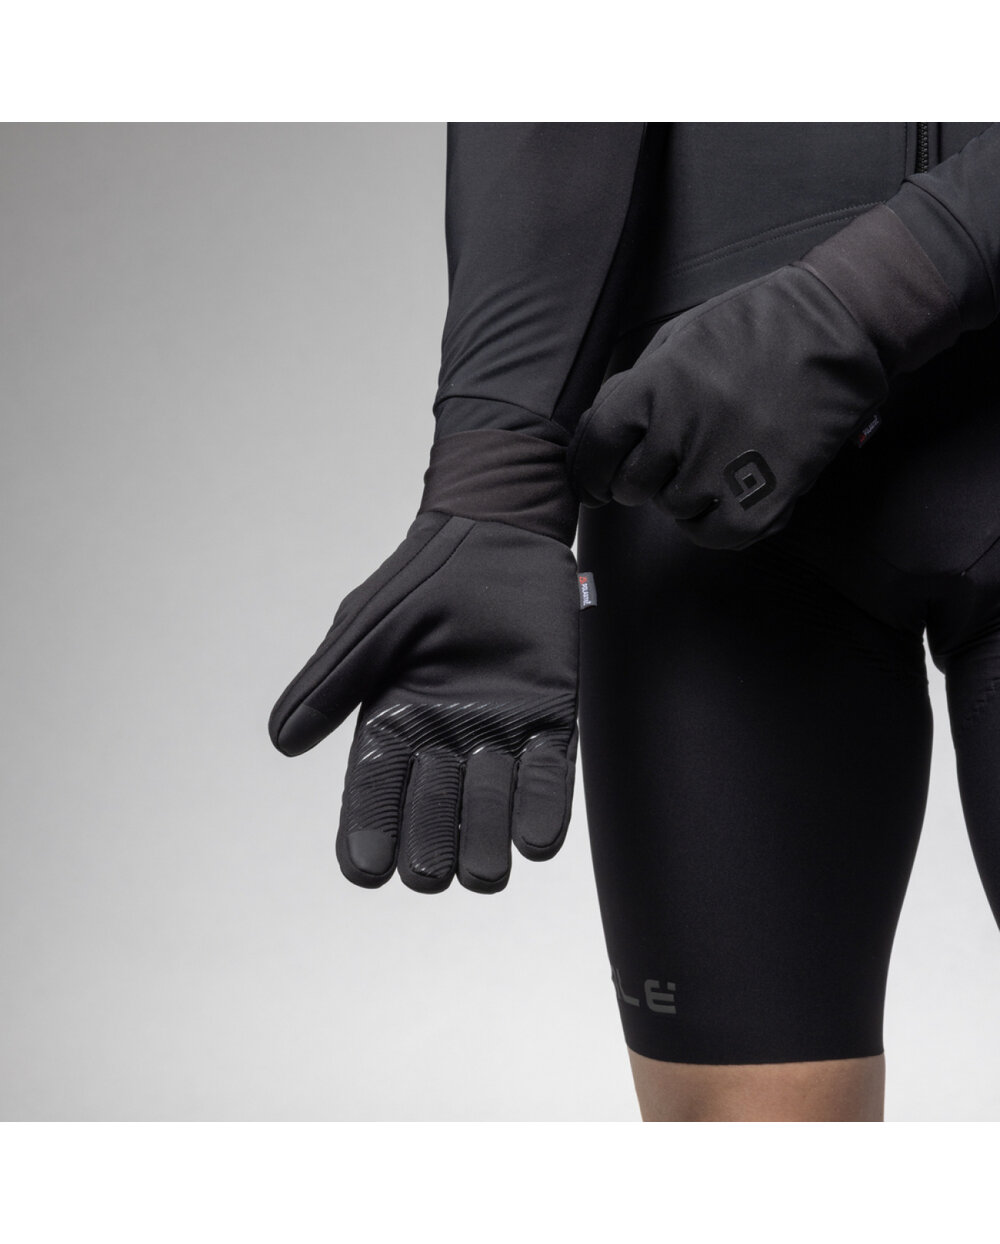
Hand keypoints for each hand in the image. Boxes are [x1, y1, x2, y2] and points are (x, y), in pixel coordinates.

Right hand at [269, 433, 581, 893]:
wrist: (499, 532)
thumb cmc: (425, 576)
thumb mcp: (369, 625)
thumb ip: (332, 681)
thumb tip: (284, 742)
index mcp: (391, 721)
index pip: (373, 789)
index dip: (368, 827)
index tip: (366, 869)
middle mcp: (444, 739)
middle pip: (433, 807)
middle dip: (431, 842)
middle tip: (430, 872)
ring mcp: (500, 733)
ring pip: (492, 801)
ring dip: (488, 836)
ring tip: (486, 872)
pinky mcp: (550, 719)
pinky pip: (548, 773)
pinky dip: (544, 805)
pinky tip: (537, 841)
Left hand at [568, 262, 888, 549]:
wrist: (839, 327)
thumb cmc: (757, 326)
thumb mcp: (680, 338)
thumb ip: (635, 387)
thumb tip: (598, 431)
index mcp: (653, 387)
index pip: (597, 448)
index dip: (592, 469)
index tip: (597, 480)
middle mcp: (680, 431)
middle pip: (633, 485)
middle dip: (646, 475)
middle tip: (681, 452)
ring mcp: (721, 469)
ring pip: (673, 509)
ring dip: (688, 492)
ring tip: (725, 454)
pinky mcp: (761, 500)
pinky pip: (713, 533)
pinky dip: (717, 520)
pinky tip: (735, 490)